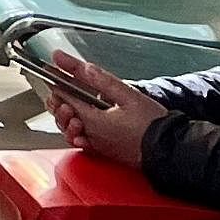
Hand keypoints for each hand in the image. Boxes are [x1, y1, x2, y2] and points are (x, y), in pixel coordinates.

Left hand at [44, 55, 168, 166]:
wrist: (168, 150)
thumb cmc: (152, 125)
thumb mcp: (129, 96)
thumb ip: (103, 81)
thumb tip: (84, 67)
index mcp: (94, 120)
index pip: (66, 98)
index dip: (57, 82)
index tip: (52, 71)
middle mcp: (90, 134)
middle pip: (63, 115)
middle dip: (57, 100)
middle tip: (56, 88)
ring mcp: (95, 144)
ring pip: (70, 129)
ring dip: (64, 116)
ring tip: (66, 105)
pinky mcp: (103, 151)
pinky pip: (81, 141)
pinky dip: (75, 131)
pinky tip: (78, 125)